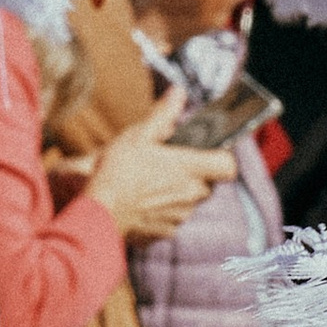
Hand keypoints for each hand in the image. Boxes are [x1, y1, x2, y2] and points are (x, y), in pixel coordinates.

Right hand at [80, 86, 233, 245]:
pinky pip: (170, 221)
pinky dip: (160, 213)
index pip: (228, 166)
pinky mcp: (163, 234)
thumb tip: (179, 92)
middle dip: (194, 175)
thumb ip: (164, 114)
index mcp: (191, 168)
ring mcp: (178, 217)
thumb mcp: (139, 134)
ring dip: (177, 194)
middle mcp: (191, 195)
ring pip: (188, 203)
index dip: (221, 158)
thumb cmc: (119, 170)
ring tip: (150, 185)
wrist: (99, 212)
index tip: (207, 153)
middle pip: (208, 184)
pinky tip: (140, 204)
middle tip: (170, 166)